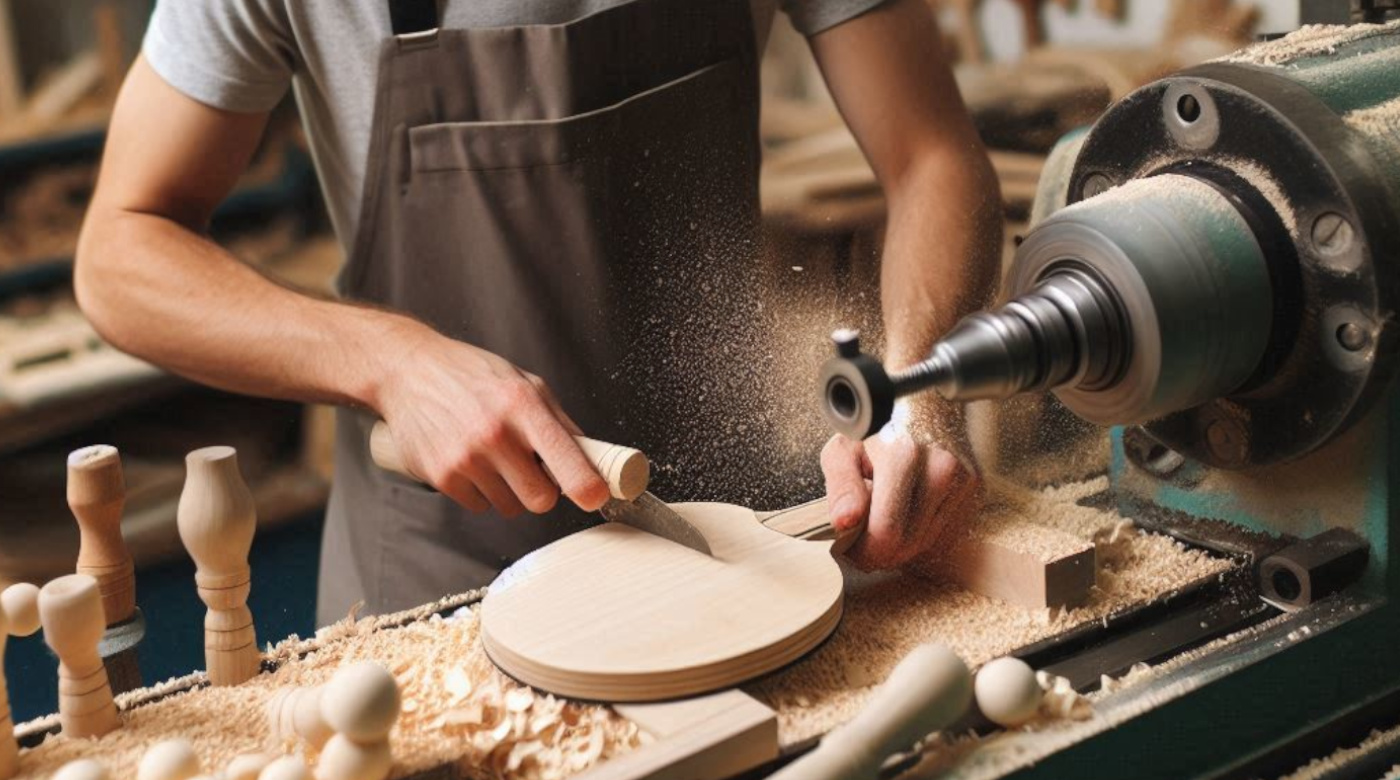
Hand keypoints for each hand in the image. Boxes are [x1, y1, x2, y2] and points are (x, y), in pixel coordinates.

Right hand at [375, 330, 610, 516]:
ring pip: (510, 507)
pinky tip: (470, 462)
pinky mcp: (441, 476)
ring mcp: (466, 458)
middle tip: (532, 470)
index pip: (567, 462)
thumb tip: (592, 458)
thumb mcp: (525, 384)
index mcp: (524, 406)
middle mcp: (495, 434)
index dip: (588, 487)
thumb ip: (560, 422)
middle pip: (541, 499)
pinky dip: (480, 492)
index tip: (596, 497)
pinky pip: (479, 506)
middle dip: (543, 491)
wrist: (408, 371)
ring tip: (494, 458)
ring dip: (509, 491)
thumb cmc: (471, 375)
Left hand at [820, 430, 979, 569]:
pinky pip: (943, 534)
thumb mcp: (843, 448)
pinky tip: (905, 516)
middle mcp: (941, 468)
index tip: (847, 545)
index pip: (886, 532)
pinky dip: (920, 535)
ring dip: (899, 546)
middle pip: (908, 544)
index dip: (862, 550)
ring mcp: (963, 480)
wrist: (921, 399)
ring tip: (880, 523)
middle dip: (879, 552)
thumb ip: (841, 487)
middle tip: (859, 541)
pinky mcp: (974, 489)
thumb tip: (845, 522)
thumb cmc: (876, 426)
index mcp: (904, 454)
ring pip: (926, 544)